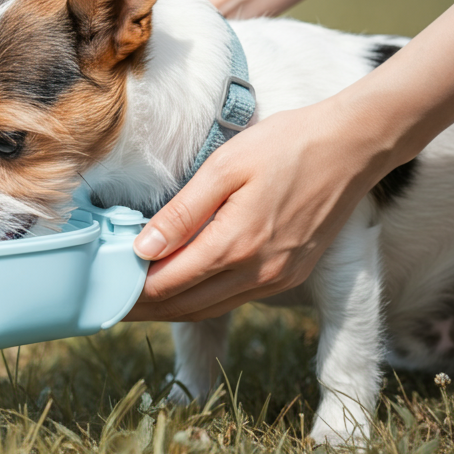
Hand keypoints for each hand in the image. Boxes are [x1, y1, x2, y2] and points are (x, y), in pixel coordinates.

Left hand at [124, 98, 392, 321]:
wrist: (353, 146)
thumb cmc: (287, 145)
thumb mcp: (225, 167)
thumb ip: (183, 212)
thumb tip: (142, 249)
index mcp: (236, 245)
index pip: (167, 284)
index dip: (129, 292)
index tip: (100, 290)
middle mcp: (259, 273)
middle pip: (184, 305)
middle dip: (142, 308)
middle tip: (106, 302)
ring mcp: (278, 279)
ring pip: (209, 309)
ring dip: (170, 309)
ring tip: (134, 301)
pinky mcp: (291, 276)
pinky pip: (234, 299)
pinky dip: (201, 299)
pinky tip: (181, 288)